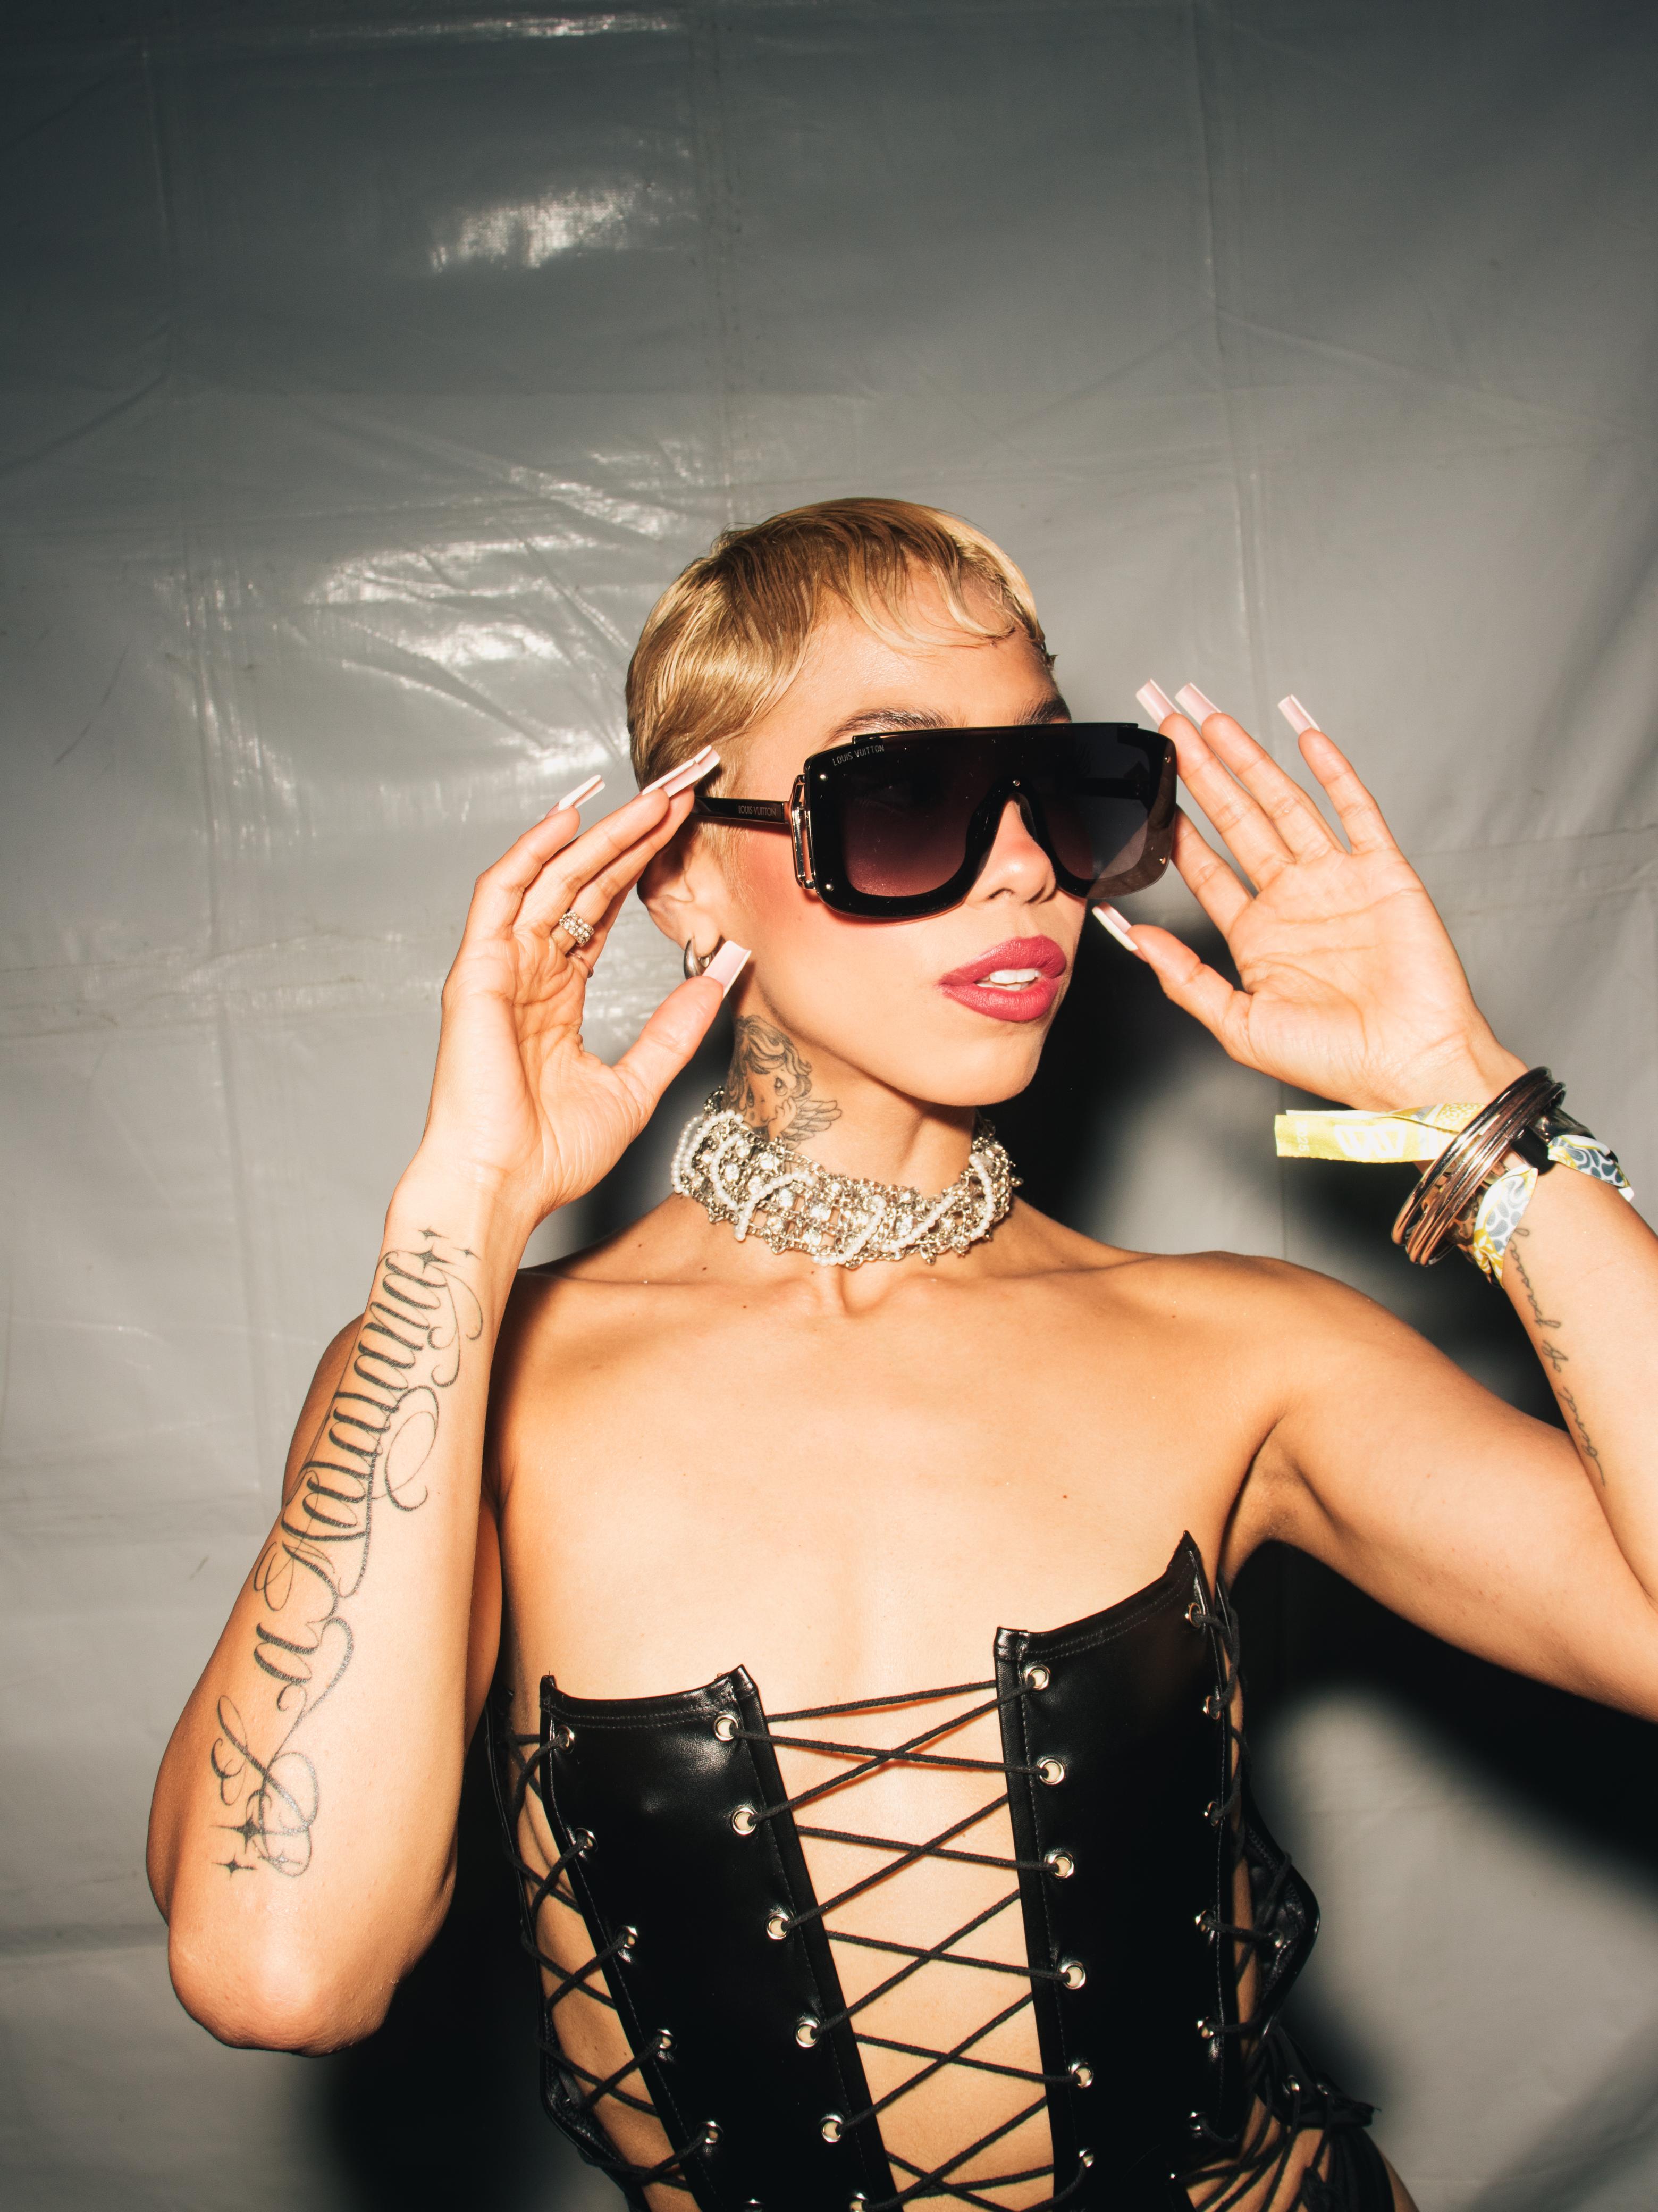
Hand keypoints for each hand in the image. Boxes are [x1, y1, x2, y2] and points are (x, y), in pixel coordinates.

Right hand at [406, 769, 740, 1232]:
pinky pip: (501, 893)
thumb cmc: (551, 1154)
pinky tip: (570, 817)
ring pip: (553, 876)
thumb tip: (722, 973)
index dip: (645, 862)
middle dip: (633, 830)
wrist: (503, 1187)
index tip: (688, 823)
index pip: (604, 907)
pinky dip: (532, 851)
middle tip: (682, 787)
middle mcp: (528, 970)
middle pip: (584, 880)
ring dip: (601, 832)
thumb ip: (675, 1028)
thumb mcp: (636, 1083)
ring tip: (652, 796)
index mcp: (558, 993)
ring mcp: (501, 967)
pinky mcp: (478, 971)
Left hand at [1120, 691, 1523, 1112]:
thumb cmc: (1334, 1060)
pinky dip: (1332, 771)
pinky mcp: (1384, 871)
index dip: (1176, 826)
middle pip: (1238, 820)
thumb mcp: (1240, 1025)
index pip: (1207, 867)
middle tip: (1171, 726)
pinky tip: (1304, 737)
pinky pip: (1356, 809)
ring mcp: (1338, 880)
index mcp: (1258, 935)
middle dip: (1203, 772)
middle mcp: (1294, 900)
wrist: (1411, 1064)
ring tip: (1214, 721)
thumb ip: (1184, 978)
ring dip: (1251, 761)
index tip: (1148, 790)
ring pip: (1286, 803)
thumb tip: (1133, 938)